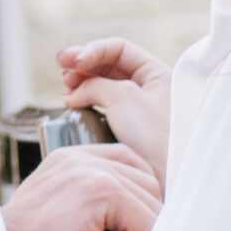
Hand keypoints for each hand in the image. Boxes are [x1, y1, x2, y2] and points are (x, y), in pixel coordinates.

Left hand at [4, 145, 160, 230]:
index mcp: (100, 189)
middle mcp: (92, 164)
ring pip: (139, 174)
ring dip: (143, 201)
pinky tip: (125, 201)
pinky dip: (128, 178)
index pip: (150, 220)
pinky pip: (117, 158)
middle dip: (149, 227)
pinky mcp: (70, 156)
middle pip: (149, 196)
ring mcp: (79, 156)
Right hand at [57, 39, 171, 182]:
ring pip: (103, 86)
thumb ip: (95, 84)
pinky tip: (73, 104)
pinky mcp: (128, 130)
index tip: (71, 62)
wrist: (167, 181)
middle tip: (63, 73)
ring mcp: (137, 109)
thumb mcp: (124, 97)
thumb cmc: (155, 137)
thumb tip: (74, 91)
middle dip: (83, 66)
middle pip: (108, 66)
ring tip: (66, 90)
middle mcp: (149, 88)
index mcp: (157, 73)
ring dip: (81, 83)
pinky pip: (103, 107)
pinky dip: (86, 102)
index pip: (118, 49)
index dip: (92, 51)